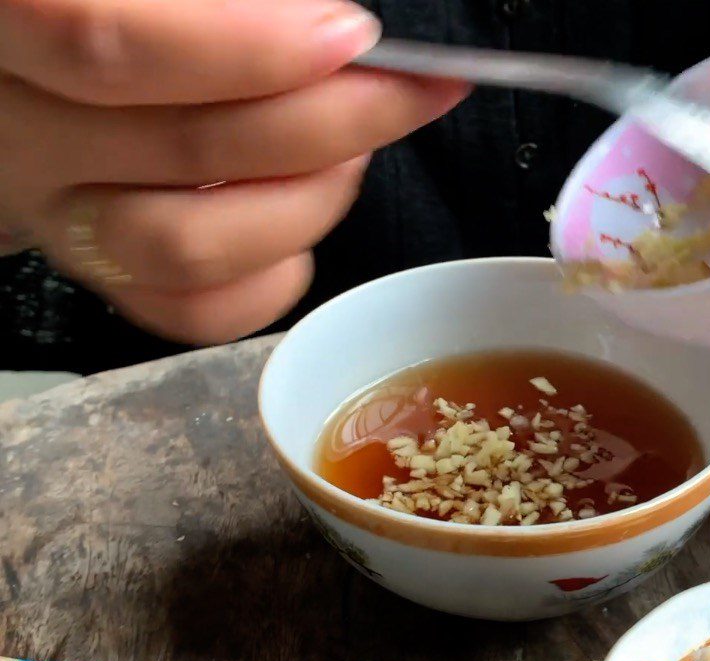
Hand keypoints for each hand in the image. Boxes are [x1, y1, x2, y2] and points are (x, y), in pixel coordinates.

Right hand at [0, 0, 467, 342]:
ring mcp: (65, 223)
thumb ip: (211, 2)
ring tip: (352, 160)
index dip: (246, 49)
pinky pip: (193, 314)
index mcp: (11, 29)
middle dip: (329, 125)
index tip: (353, 39)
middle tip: (402, 94)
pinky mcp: (109, 279)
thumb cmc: (122, 18)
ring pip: (189, 248)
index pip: (108, 38)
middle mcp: (28, 139)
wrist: (31, 86)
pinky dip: (272, 282)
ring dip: (305, 207)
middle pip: (186, 150)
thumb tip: (329, 30)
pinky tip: (300, 231)